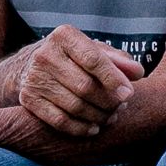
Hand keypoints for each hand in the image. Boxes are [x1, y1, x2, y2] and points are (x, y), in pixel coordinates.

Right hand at [12, 26, 140, 134]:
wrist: (31, 66)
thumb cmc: (74, 58)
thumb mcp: (96, 51)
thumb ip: (119, 60)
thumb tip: (138, 73)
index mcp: (64, 36)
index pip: (93, 60)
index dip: (113, 79)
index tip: (128, 94)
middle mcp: (45, 54)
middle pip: (85, 86)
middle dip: (108, 102)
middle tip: (120, 107)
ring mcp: (33, 78)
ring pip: (74, 106)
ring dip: (98, 117)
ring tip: (110, 117)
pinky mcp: (28, 99)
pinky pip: (59, 121)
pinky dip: (80, 128)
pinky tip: (94, 128)